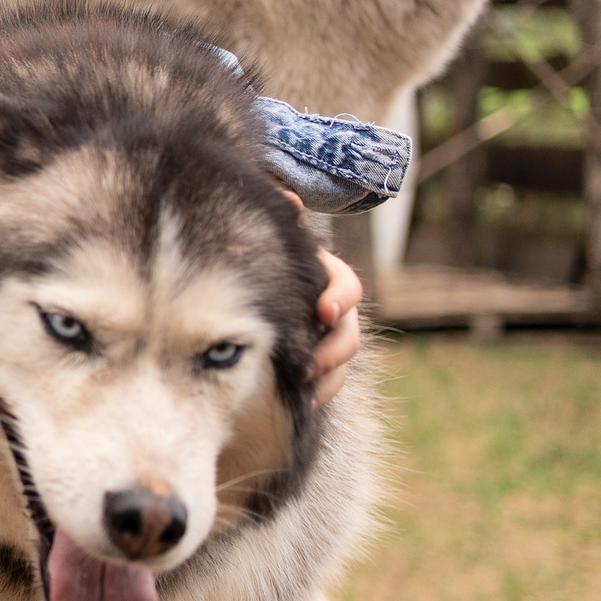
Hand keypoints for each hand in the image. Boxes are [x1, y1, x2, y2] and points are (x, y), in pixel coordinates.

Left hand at [281, 189, 363, 408]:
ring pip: (343, 361)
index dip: (340, 298)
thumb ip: (281, 217)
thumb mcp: (273, 237)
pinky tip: (302, 402)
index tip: (324, 311)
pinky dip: (320, 392)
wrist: (251, 282)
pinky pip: (329, 381)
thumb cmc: (263, 254)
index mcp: (325, 276)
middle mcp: (333, 307)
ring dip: (329, 375)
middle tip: (311, 363)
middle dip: (334, 349)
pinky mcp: (317, 360)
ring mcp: (327, 336)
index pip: (347, 286)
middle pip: (349, 331)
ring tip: (306, 386)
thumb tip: (288, 197)